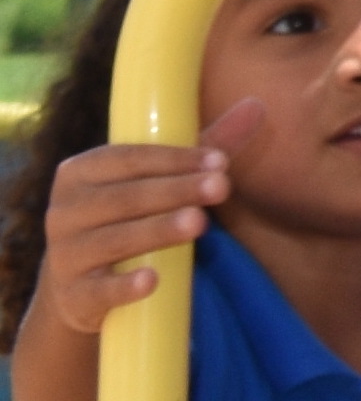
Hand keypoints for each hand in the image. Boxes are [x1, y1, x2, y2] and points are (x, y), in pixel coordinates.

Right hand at [32, 109, 266, 334]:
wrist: (82, 285)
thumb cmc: (132, 216)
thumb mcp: (163, 179)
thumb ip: (207, 146)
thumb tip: (256, 105)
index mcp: (80, 172)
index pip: (129, 158)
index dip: (175, 158)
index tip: (220, 161)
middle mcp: (64, 211)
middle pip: (125, 197)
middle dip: (176, 191)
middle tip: (221, 188)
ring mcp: (65, 255)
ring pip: (114, 240)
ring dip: (157, 230)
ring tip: (199, 222)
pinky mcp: (73, 296)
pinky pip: (97, 290)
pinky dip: (123, 287)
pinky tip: (152, 280)